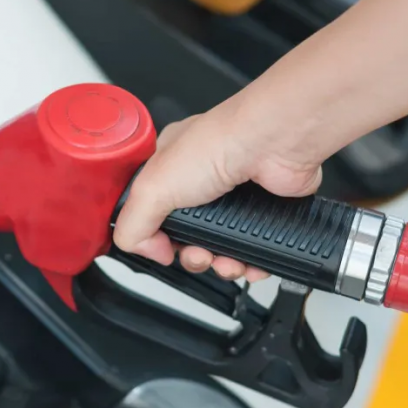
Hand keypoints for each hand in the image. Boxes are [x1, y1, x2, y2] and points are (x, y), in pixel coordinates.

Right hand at [113, 97, 322, 281]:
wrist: (275, 144)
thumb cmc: (220, 143)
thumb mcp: (152, 187)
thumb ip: (132, 224)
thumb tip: (145, 250)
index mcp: (169, 168)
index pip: (150, 212)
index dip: (153, 235)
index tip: (159, 247)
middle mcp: (201, 180)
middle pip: (186, 235)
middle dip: (190, 255)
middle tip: (197, 253)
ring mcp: (234, 196)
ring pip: (220, 247)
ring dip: (221, 263)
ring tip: (225, 260)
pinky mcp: (263, 210)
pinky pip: (253, 248)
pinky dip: (251, 262)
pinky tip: (248, 261)